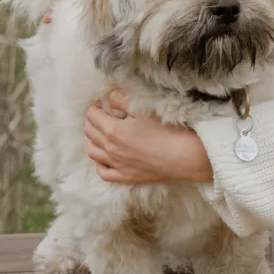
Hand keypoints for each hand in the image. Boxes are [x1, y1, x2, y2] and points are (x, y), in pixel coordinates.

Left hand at [84, 89, 213, 184]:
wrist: (184, 156)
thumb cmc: (167, 130)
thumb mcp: (144, 108)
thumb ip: (123, 99)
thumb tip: (110, 96)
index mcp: (113, 130)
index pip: (92, 116)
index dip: (95, 107)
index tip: (101, 104)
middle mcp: (110, 149)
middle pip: (90, 132)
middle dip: (92, 121)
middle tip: (101, 115)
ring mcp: (117, 165)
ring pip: (92, 153)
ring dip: (92, 140)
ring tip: (100, 134)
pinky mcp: (126, 177)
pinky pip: (103, 172)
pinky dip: (100, 164)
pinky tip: (105, 157)